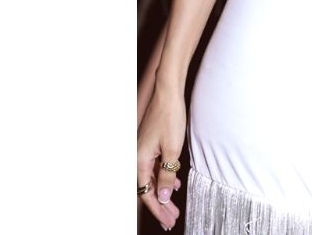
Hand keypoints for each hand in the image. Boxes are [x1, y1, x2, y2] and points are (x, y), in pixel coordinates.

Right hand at [137, 84, 186, 231]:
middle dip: (160, 205)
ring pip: (151, 178)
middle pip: (147, 188)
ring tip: (173, 207)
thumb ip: (167, 174)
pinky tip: (173, 184)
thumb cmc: (169, 117)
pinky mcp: (150, 146)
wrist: (168, 93)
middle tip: (170, 219)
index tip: (167, 219)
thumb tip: (163, 196)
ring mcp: (144, 151)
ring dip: (162, 193)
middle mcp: (138, 157)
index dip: (157, 208)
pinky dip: (164, 178)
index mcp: (139, 160)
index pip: (147, 192)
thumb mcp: (172, 149)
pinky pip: (154, 168)